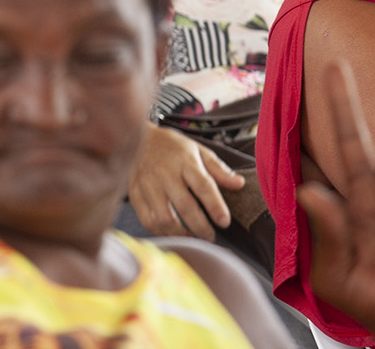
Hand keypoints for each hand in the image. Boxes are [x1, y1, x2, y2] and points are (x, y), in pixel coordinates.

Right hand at [129, 124, 244, 239]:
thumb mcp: (198, 150)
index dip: (215, 206)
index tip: (225, 222)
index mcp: (184, 161)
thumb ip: (218, 169)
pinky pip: (146, 219)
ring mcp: (147, 184)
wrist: (136, 137)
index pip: (203, 186)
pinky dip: (161, 232)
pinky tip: (172, 233)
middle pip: (185, 206)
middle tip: (211, 237)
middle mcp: (164, 173)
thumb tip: (239, 184)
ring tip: (193, 237)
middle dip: (201, 226)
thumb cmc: (172, 146)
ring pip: (164, 218)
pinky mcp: (134, 193)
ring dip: (181, 233)